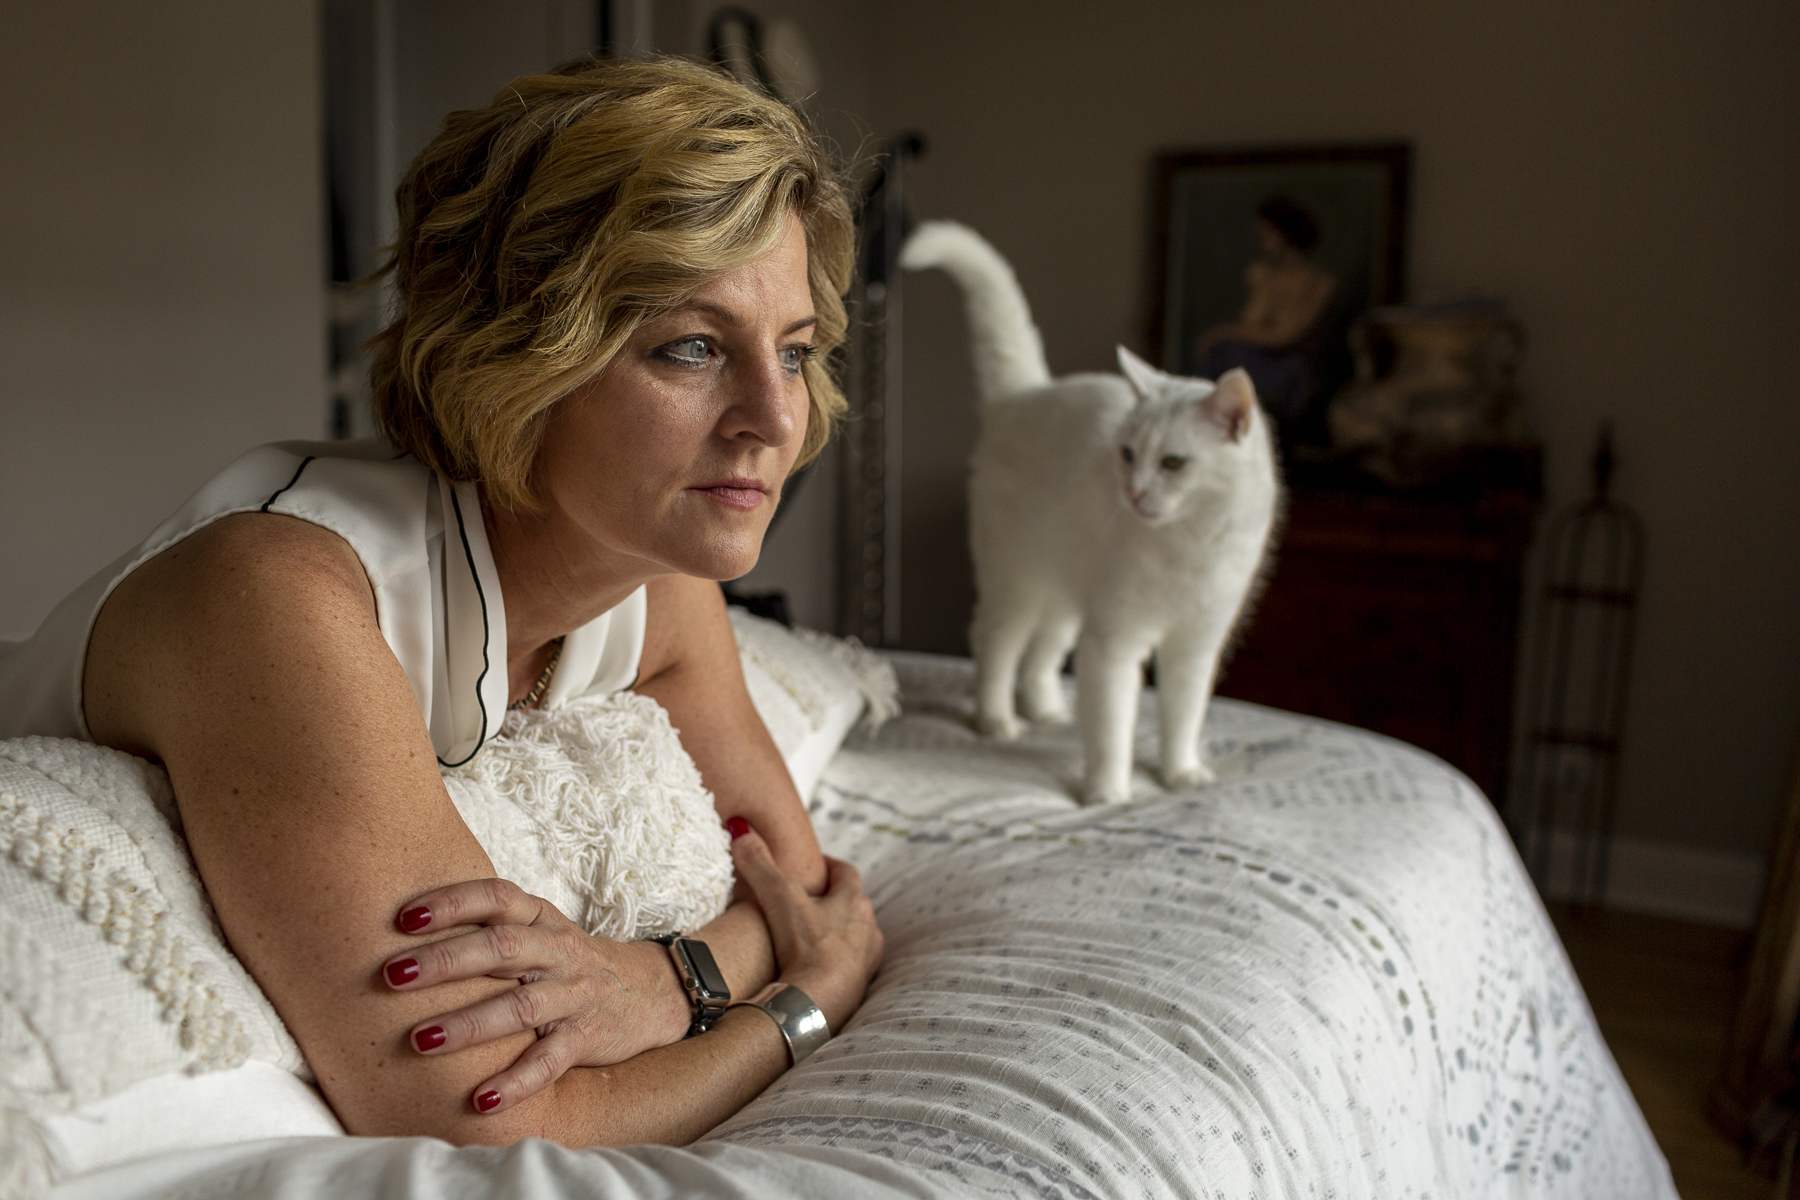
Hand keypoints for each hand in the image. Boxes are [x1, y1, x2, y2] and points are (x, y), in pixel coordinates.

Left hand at [380, 879, 688, 1114]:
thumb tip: (400, 933)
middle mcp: (558, 951)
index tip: (402, 918)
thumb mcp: (539, 933)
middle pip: (501, 947)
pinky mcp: (588, 1036)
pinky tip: (481, 1100)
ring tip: (420, 1041)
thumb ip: (489, 929)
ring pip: (521, 1006)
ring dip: (469, 1024)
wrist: (648, 992)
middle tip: (391, 975)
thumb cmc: (568, 962)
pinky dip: (517, 1081)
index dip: (452, 903)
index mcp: (540, 919)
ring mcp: (575, 994)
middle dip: (444, 961)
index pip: (497, 897)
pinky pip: (550, 1060)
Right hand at [728, 822, 883, 1031]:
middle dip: (832, 899)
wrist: (816, 1004)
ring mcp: (865, 961)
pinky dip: (834, 962)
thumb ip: (759, 864)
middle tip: (807, 899)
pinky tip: (814, 968)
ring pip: (853, 937)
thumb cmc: (804, 946)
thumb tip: (741, 832)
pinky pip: (848, 967)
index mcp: (855, 902)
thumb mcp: (779, 898)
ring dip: (836, 932)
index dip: (829, 865)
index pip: (846, 873)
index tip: (813, 864)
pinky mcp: (857, 988)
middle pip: (852, 905)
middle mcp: (868, 929)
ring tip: (810, 935)